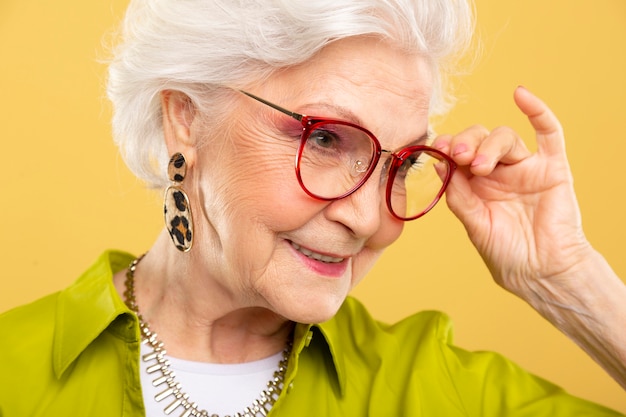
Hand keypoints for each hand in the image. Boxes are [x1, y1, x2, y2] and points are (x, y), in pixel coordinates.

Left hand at [433, 86, 591, 298]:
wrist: (541, 274)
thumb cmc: (507, 254)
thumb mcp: (474, 224)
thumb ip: (458, 195)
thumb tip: (438, 164)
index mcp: (475, 185)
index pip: (458, 153)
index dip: (446, 147)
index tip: (436, 148)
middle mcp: (498, 172)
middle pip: (478, 139)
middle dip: (465, 142)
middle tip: (458, 155)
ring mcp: (524, 168)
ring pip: (504, 137)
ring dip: (489, 145)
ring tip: (479, 166)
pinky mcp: (552, 168)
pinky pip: (548, 133)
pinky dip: (536, 111)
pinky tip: (520, 95)